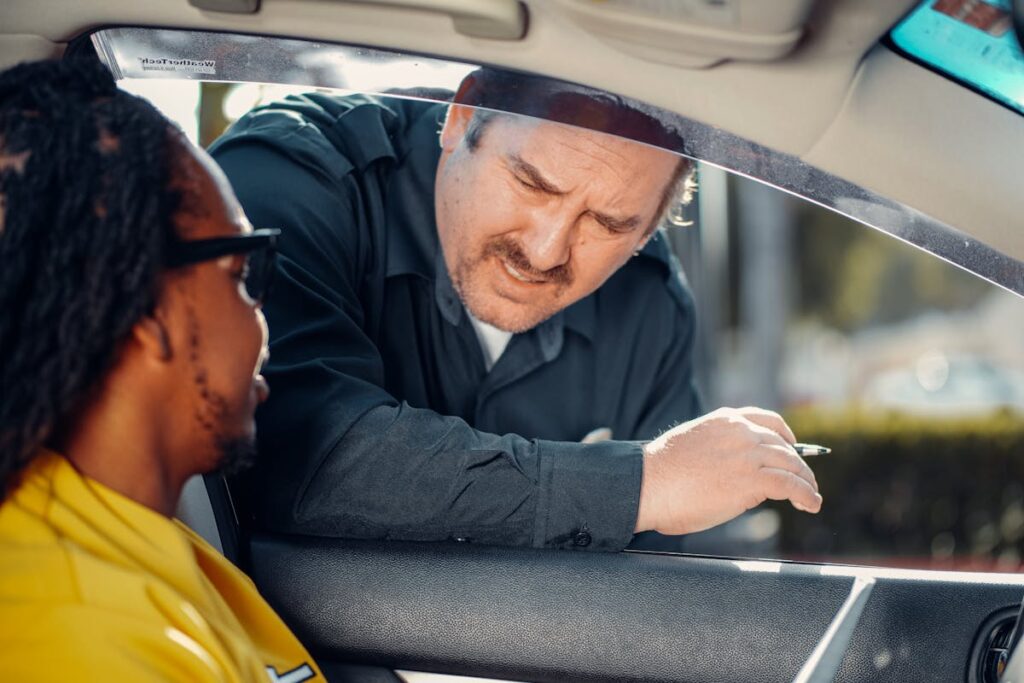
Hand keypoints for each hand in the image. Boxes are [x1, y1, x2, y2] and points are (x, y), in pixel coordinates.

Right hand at [634, 406, 821, 534]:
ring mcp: (747, 455)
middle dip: (798, 464)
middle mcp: (740, 432)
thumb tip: (735, 473)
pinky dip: (806, 495)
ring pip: (792, 465)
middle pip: (783, 446)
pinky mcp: (752, 480)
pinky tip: (811, 505)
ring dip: (806, 482)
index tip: (792, 446)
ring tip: (811, 496)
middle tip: (805, 480)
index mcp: (724, 420)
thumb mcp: (693, 447)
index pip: (766, 420)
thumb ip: (718, 451)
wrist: (646, 484)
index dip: (785, 435)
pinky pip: (791, 486)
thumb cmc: (659, 474)